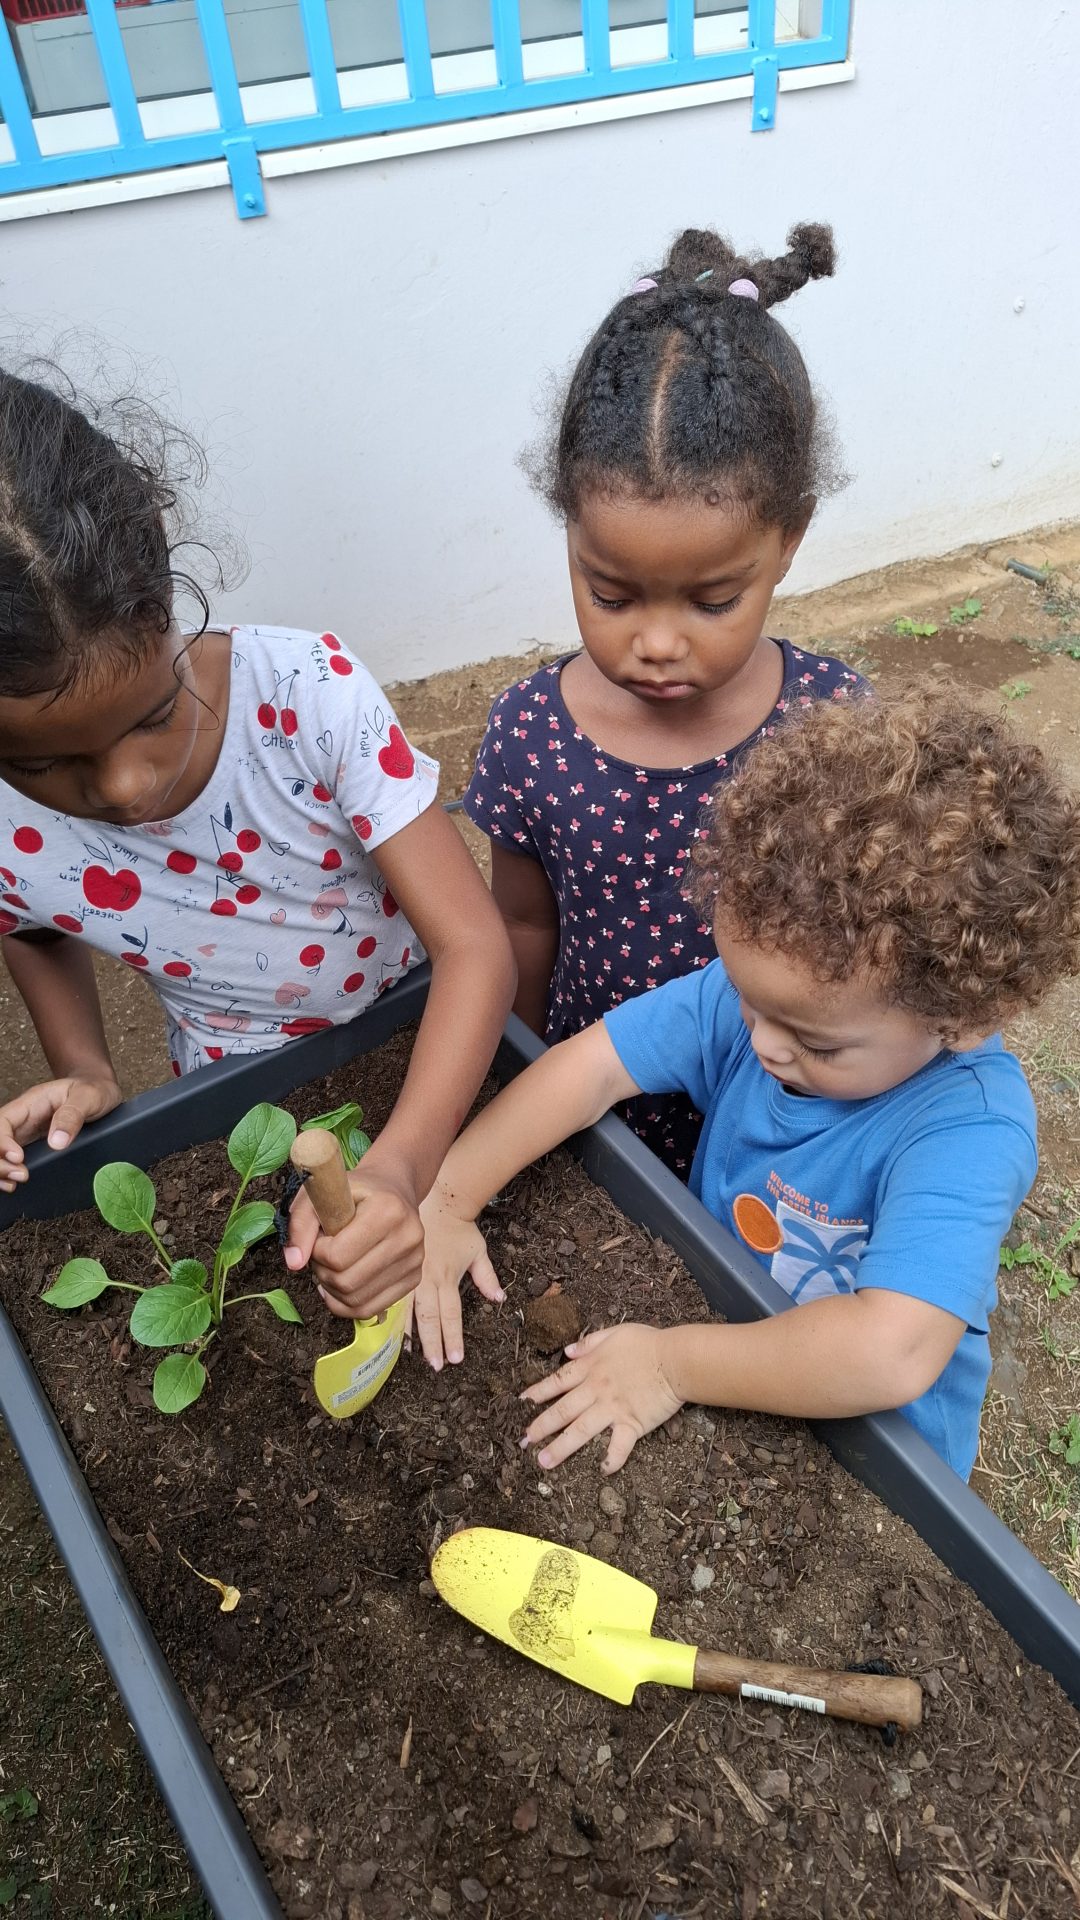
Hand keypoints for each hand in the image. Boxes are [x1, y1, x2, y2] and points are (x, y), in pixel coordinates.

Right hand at [0, 1072, 122, 1191]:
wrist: (102, 1092)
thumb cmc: (93, 1089)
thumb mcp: (87, 1097)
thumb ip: (72, 1115)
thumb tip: (57, 1142)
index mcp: (31, 1103)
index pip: (4, 1120)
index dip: (2, 1140)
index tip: (18, 1157)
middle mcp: (23, 1120)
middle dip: (0, 1160)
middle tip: (20, 1175)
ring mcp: (26, 1134)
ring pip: (1, 1152)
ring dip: (1, 1169)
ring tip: (14, 1184)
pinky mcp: (33, 1146)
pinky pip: (12, 1159)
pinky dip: (8, 1172)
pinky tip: (13, 1184)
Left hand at [283, 1151, 423, 1318]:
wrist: (392, 1189)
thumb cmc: (354, 1191)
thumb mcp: (321, 1195)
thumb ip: (300, 1224)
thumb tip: (293, 1263)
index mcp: (388, 1210)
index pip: (337, 1256)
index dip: (316, 1252)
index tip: (318, 1238)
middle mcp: (409, 1236)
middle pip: (347, 1282)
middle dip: (323, 1272)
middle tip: (321, 1254)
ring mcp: (415, 1261)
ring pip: (357, 1301)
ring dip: (333, 1289)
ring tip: (332, 1266)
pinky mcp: (414, 1278)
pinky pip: (370, 1309)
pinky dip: (346, 1304)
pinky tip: (340, 1285)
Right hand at [406, 1186, 504, 1368]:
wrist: (437, 1201)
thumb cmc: (459, 1228)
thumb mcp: (478, 1251)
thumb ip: (487, 1277)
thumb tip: (499, 1299)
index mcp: (448, 1278)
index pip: (452, 1315)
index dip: (453, 1338)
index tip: (455, 1359)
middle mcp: (428, 1280)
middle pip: (429, 1318)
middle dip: (432, 1343)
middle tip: (435, 1366)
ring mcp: (410, 1275)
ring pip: (407, 1310)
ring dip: (409, 1334)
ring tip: (409, 1354)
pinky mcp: (398, 1270)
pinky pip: (392, 1296)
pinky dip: (391, 1315)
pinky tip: (388, 1329)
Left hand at [520, 1323, 683, 1474]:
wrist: (675, 1359)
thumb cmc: (648, 1343)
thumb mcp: (615, 1333)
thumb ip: (590, 1342)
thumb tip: (568, 1350)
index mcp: (591, 1368)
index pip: (558, 1381)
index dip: (538, 1392)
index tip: (523, 1402)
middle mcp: (596, 1390)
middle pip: (563, 1410)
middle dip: (541, 1426)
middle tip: (524, 1440)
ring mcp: (612, 1409)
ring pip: (580, 1431)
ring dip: (560, 1447)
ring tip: (543, 1461)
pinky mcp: (632, 1423)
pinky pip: (620, 1445)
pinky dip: (612, 1459)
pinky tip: (603, 1470)